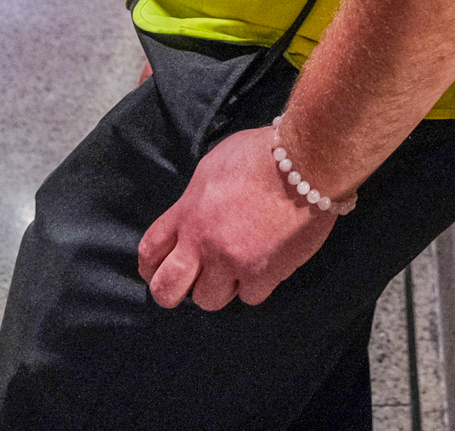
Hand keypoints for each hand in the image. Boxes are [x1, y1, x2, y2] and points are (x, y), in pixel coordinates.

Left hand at [138, 126, 335, 310]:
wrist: (304, 163)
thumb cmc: (260, 154)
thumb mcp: (212, 167)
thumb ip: (196, 200)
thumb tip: (194, 215)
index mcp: (187, 213)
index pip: (150, 251)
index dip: (150, 266)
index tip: (157, 269)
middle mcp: (203, 243)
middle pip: (167, 290)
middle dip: (172, 291)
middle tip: (190, 282)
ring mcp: (233, 262)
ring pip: (209, 300)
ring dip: (219, 287)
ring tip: (234, 271)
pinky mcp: (265, 274)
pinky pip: (249, 297)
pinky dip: (255, 285)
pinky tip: (264, 266)